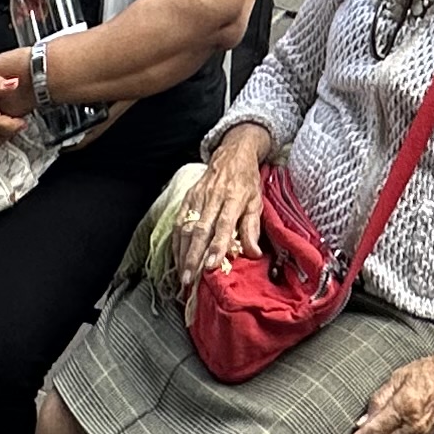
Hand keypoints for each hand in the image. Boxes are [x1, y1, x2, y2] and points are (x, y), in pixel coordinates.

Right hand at [173, 131, 274, 294]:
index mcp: (234, 198)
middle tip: (190, 279)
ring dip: (183, 253)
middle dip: (193, 257)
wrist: (233, 154)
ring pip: (186, 227)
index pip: (224, 225)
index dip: (217, 246)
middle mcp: (213, 198)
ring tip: (182, 275)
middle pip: (200, 230)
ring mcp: (198, 197)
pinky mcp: (188, 197)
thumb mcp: (257, 202)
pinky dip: (176, 242)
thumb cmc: (246, 182)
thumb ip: (253, 228)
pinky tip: (177, 258)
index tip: (210, 266)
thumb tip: (253, 254)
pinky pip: (179, 221)